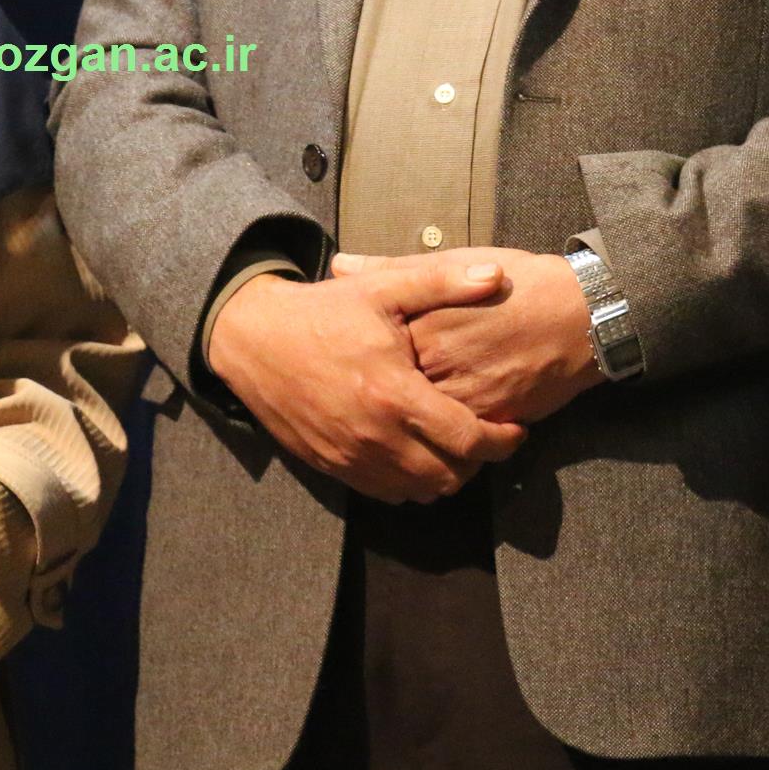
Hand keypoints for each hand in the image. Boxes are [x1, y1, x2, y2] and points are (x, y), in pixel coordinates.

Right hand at [207, 262, 526, 501]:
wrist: (252, 338)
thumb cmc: (321, 311)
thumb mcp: (382, 288)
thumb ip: (442, 282)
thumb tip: (497, 276)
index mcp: (394, 393)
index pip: (468, 439)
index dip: (503, 440)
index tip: (516, 428)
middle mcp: (375, 435)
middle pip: (449, 477)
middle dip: (477, 462)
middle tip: (485, 436)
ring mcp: (350, 456)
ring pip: (418, 492)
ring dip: (444, 475)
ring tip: (452, 446)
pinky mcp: (330, 465)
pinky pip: (384, 493)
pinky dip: (408, 482)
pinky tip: (413, 452)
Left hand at [339, 246, 605, 423]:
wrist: (579, 313)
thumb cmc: (515, 283)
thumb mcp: (451, 263)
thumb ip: (392, 269)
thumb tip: (340, 266)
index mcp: (420, 321)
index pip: (368, 349)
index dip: (350, 360)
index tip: (340, 363)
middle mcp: (437, 361)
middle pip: (387, 391)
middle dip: (371, 400)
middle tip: (355, 405)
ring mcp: (464, 393)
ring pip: (418, 423)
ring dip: (403, 429)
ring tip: (387, 430)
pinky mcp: (490, 417)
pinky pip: (453, 441)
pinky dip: (439, 442)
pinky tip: (428, 442)